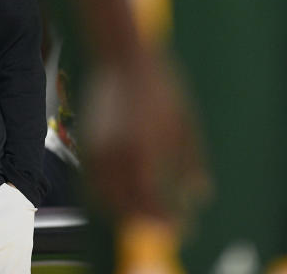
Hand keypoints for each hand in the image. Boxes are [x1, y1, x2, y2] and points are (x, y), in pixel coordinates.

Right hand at [80, 53, 208, 224]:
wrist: (120, 57)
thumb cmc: (159, 87)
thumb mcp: (185, 124)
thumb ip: (192, 163)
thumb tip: (200, 196)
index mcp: (143, 153)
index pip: (150, 203)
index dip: (165, 222)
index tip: (179, 228)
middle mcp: (116, 156)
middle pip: (124, 207)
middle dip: (143, 221)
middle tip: (163, 224)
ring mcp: (96, 151)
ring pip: (103, 198)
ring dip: (122, 211)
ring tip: (142, 212)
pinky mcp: (86, 143)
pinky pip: (91, 182)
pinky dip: (105, 196)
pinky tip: (123, 192)